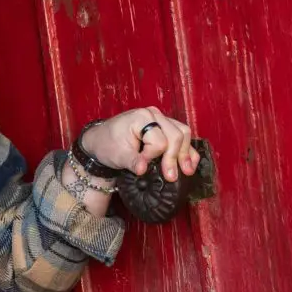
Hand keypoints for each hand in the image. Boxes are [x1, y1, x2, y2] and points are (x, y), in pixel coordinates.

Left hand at [79, 106, 199, 181]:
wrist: (100, 140)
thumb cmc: (107, 145)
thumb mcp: (117, 155)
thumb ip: (132, 161)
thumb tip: (143, 169)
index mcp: (141, 117)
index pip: (159, 140)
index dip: (153, 156)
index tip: (142, 165)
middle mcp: (154, 115)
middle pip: (176, 135)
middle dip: (176, 157)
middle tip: (171, 177)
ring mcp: (161, 119)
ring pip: (183, 134)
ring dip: (186, 153)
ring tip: (186, 171)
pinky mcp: (164, 128)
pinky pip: (181, 136)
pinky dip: (187, 149)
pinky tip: (190, 163)